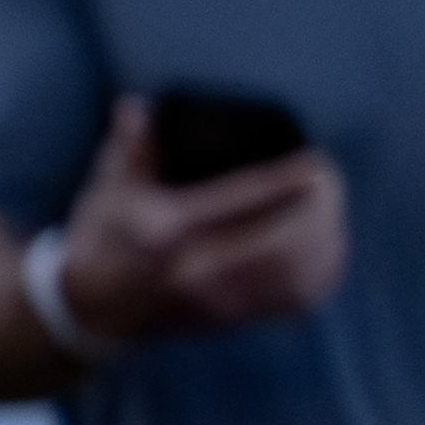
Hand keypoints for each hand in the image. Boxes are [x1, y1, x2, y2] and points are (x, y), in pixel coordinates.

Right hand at [39, 98, 347, 352]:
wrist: (92, 309)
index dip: (285, 180)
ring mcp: (218, 300)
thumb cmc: (102, 240)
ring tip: (331, 206)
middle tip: (329, 180)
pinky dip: (319, 273)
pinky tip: (328, 245)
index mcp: (167, 228)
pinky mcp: (232, 319)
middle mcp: (196, 269)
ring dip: (324, 238)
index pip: (240, 199)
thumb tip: (137, 106)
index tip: (316, 162)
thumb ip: (132, 146)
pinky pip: (295, 301)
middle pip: (284, 240)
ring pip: (296, 274)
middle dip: (318, 208)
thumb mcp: (108, 188)